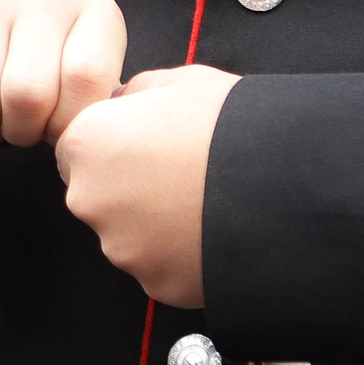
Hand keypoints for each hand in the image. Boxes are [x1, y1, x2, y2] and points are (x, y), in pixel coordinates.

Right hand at [0, 0, 126, 147]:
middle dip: (20, 132)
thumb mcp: (78, 71)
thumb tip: (100, 136)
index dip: (66, 124)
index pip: (87, 78)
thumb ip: (95, 100)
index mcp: (93, 10)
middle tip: (18, 126)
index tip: (55, 129)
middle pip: (29, 95)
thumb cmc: (33, 59)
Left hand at [52, 65, 239, 307]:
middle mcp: (89, 200)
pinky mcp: (155, 283)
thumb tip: (124, 104)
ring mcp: (121, 248)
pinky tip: (211, 229)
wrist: (287, 186)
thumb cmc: (234, 126)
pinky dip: (178, 253)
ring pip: (127, 234)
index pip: (76, 149)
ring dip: (153, 223)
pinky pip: (158, 265)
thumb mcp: (179, 81)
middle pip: (97, 195)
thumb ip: (135, 95)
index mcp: (87, 144)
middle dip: (128, 186)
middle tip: (179, 173)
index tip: (145, 145)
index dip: (113, 145)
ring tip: (202, 201)